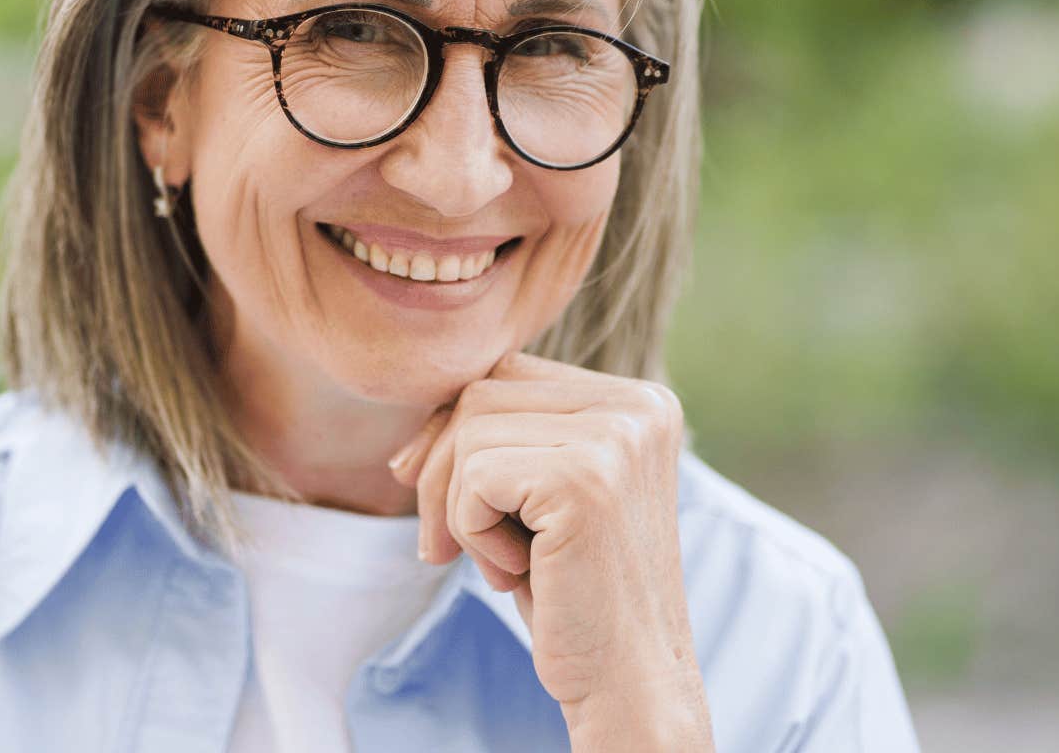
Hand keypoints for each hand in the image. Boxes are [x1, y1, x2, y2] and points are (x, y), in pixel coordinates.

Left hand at [388, 352, 712, 750]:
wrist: (629, 682)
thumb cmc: (575, 592)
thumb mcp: (543, 495)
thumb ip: (510, 435)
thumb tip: (418, 414)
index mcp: (641, 402)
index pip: (507, 375)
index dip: (454, 436)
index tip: (437, 502)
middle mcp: (640, 406)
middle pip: (482, 393)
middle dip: (440, 472)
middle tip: (444, 548)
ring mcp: (618, 438)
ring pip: (470, 430)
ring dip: (458, 508)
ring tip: (503, 563)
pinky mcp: (586, 480)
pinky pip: (474, 477)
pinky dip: (471, 531)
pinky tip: (517, 573)